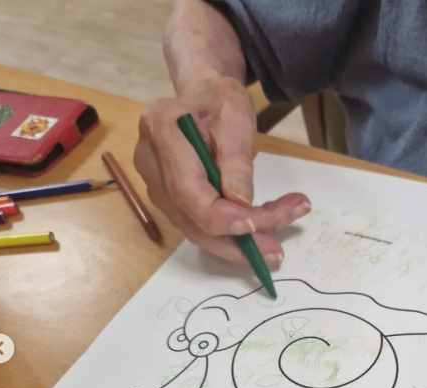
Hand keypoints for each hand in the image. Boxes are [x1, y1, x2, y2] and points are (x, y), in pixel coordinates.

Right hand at [135, 76, 310, 265]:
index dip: (221, 217)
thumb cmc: (218, 100)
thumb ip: (236, 158)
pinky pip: (199, 226)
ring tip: (275, 245)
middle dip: (238, 241)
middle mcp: (150, 163)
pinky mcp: (169, 200)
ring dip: (239, 243)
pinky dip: (231, 235)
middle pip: (192, 219)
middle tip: (276, 252)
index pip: (187, 191)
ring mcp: (155, 186)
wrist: (200, 97)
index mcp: (162, 131)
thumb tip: (240, 202)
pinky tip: (260, 231)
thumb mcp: (236, 115)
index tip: (256, 225)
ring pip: (197, 230)